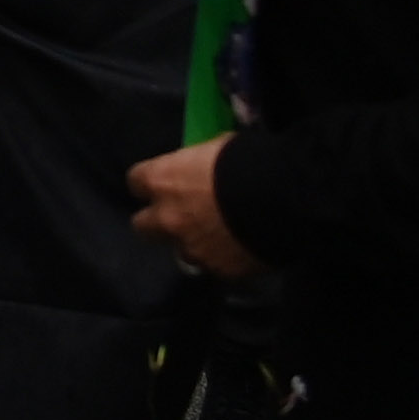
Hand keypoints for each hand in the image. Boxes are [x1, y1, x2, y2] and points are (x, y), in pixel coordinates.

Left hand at [124, 134, 253, 275]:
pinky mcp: (219, 271)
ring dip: (193, 243)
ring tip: (218, 237)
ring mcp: (192, 249)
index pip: (135, 182)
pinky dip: (223, 259)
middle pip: (142, 226)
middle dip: (158, 221)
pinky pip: (215, 267)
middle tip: (180, 216)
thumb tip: (198, 168)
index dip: (149, 184)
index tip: (163, 183)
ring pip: (180, 251)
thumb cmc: (247, 161)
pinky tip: (241, 250)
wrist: (283, 200)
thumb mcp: (215, 148)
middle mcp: (167, 219)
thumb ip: (196, 163)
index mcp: (162, 181)